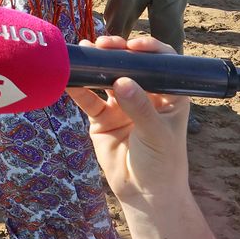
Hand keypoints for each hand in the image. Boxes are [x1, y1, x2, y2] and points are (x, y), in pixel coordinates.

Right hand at [65, 35, 190, 206]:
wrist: (144, 194)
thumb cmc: (162, 163)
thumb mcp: (157, 134)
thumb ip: (140, 108)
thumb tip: (122, 81)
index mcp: (169, 95)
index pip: (163, 64)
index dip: (150, 50)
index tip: (135, 46)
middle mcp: (145, 95)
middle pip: (131, 65)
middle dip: (117, 52)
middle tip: (105, 44)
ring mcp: (121, 105)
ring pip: (107, 78)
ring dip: (97, 65)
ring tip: (86, 51)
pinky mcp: (102, 118)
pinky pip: (88, 99)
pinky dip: (78, 88)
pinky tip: (70, 77)